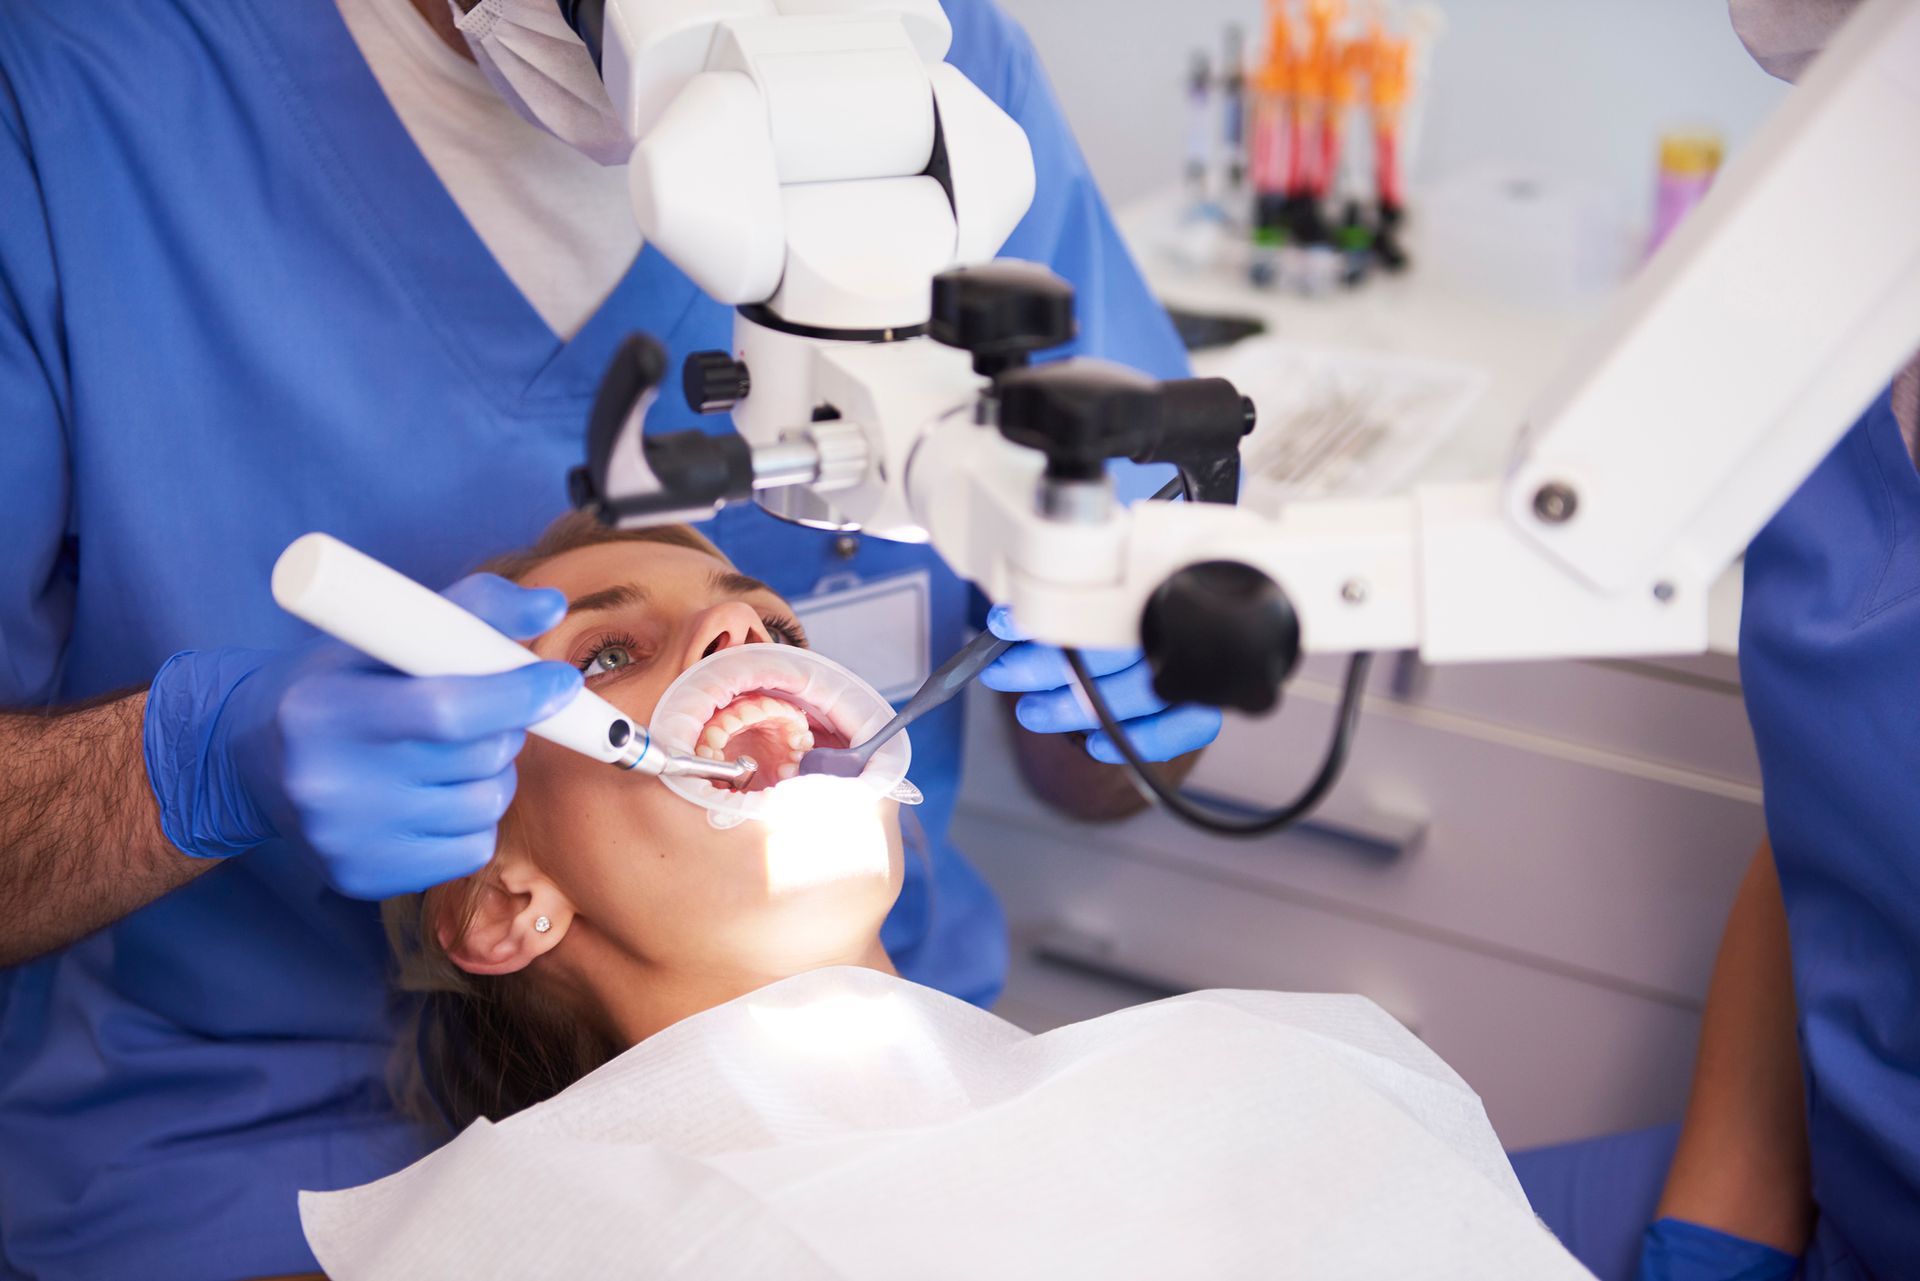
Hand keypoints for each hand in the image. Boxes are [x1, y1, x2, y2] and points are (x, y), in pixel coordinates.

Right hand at [143, 574, 581, 899]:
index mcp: (324, 710)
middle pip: (477, 758)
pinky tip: (436, 795)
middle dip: (506, 727)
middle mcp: (328, 782)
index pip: (447, 709)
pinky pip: (471, 850)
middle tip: (486, 712)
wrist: (249, 760)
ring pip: (485, 806)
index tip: (559, 680)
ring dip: (493, 775)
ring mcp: (345, 839)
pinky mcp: (362, 878)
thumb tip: (551, 607)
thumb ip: (470, 610)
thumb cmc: (332, 684)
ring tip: (452, 754)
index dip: (517, 694)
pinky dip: (474, 819)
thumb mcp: (382, 634)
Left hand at [978, 606, 1221, 764]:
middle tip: (1002, 673)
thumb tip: (1006, 620)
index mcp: (1155, 594)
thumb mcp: (1089, 611)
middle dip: (1047, 667)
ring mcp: (1194, 677)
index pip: (1097, 609)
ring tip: (1030, 712)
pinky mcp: (1201, 717)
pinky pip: (1171, 736)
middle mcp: (1180, 634)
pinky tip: (1093, 746)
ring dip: (1072, 708)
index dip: (1047, 621)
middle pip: (1111, 654)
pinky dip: (1131, 742)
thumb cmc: (1118, 631)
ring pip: (1132, 697)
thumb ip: (1058, 612)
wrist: (1176, 651)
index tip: (1003, 624)